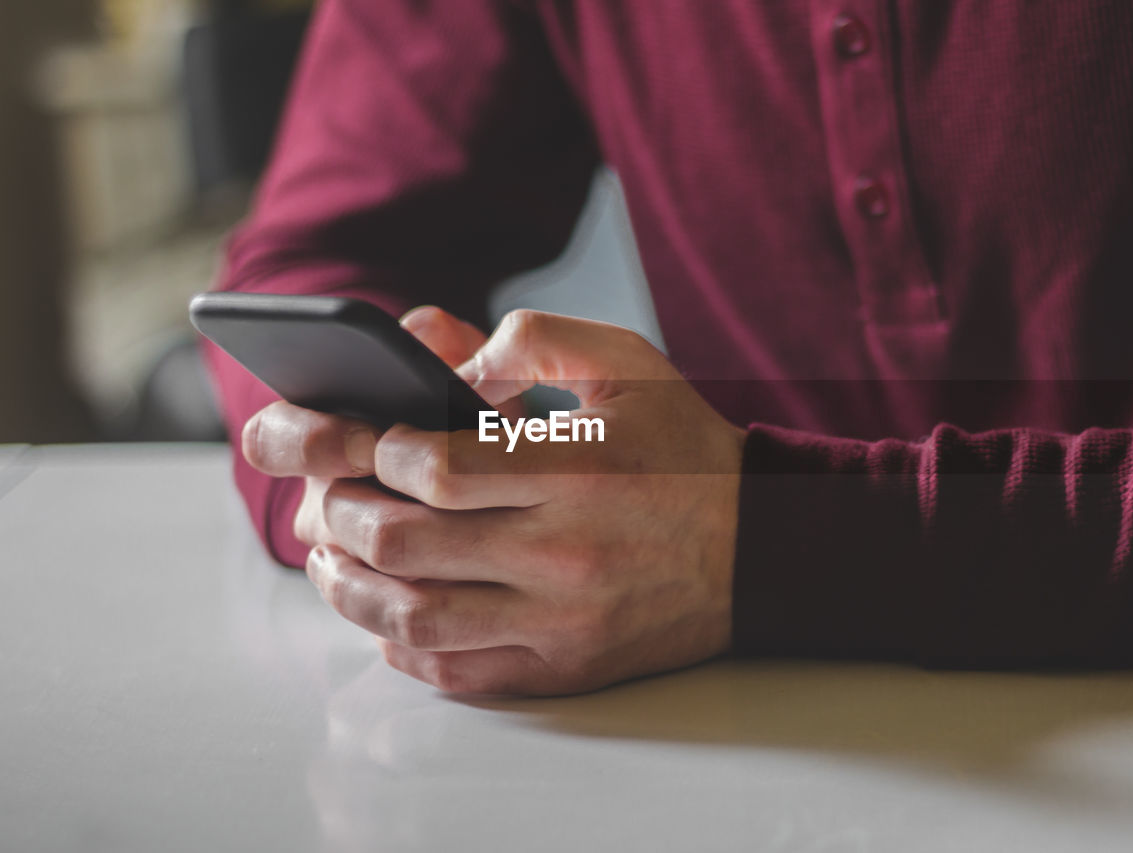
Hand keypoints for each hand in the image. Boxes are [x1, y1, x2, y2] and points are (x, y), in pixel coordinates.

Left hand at [245, 308, 745, 695]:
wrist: (762, 552)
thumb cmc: (686, 453)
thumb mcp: (630, 364)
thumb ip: (534, 338)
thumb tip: (440, 355)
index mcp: (578, 469)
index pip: (434, 467)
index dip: (372, 450)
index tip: (362, 439)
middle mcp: (564, 553)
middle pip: (404, 540)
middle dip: (338, 510)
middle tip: (324, 491)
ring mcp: (562, 621)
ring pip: (412, 617)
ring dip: (348, 583)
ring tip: (329, 552)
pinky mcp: (564, 667)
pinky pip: (455, 672)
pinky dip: (399, 645)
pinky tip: (386, 612)